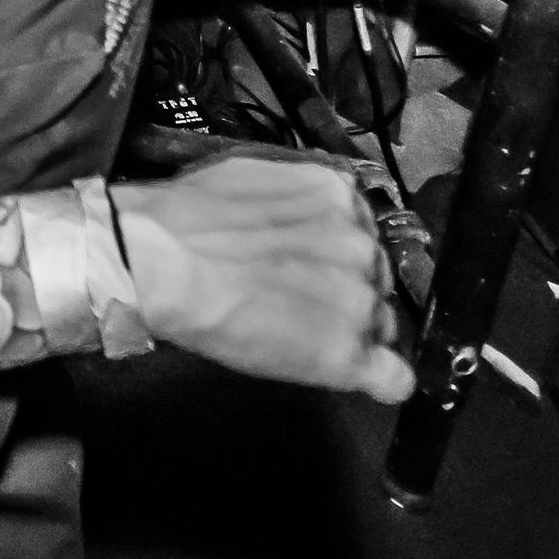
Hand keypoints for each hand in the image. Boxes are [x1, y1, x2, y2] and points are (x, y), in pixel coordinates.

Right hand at [111, 155, 412, 403]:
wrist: (165, 263)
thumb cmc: (188, 219)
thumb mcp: (254, 179)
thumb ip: (298, 201)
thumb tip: (305, 216)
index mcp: (342, 198)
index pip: (363, 237)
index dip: (335, 259)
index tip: (307, 271)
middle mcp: (363, 245)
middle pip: (375, 280)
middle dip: (345, 292)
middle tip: (296, 302)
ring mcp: (361, 301)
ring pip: (380, 325)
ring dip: (351, 331)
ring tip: (299, 334)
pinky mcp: (348, 354)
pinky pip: (392, 378)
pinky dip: (378, 379)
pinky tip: (358, 378)